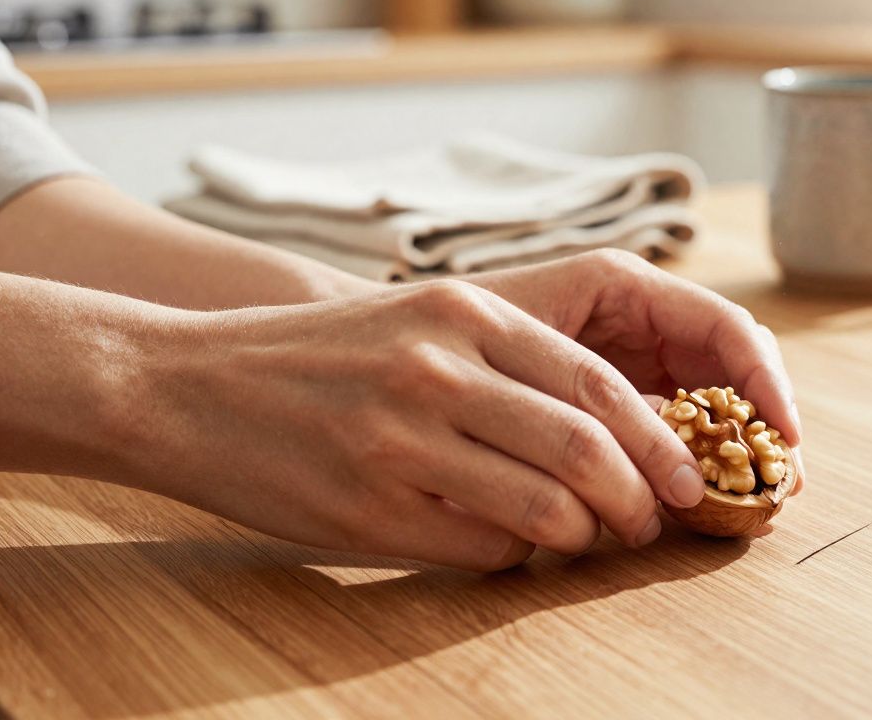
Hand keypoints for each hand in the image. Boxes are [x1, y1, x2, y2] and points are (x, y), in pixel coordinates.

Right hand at [128, 276, 764, 569]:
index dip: (658, 440)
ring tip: (588, 540)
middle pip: (585, 450)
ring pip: (544, 510)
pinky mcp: (368, 507)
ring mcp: (400, 440)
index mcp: (464, 315)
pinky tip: (504, 544)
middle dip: (639, 498)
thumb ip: (508, 363)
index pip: (597, 384)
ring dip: (584, 538)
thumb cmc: (319, 357)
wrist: (185, 383)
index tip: (685, 477)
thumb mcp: (418, 321)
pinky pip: (481, 550)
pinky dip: (513, 557)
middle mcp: (438, 369)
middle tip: (652, 522)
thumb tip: (608, 436)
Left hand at [466, 249, 804, 481]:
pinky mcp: (608, 398)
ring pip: (707, 400)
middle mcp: (634, 318)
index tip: (783, 436)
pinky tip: (698, 502)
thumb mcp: (506, 345)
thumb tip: (660, 456)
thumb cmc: (433, 335)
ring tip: (752, 503)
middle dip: (763, 423)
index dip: (763, 380)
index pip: (721, 326)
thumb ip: (582, 389)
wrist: (372, 353)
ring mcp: (626, 358)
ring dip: (734, 449)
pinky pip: (670, 427)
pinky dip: (690, 462)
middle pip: (730, 366)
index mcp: (618, 287)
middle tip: (781, 487)